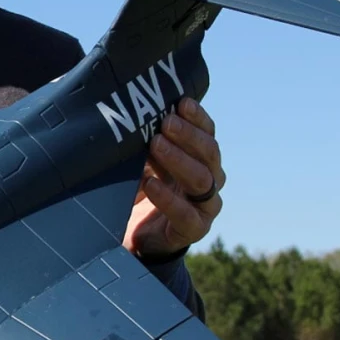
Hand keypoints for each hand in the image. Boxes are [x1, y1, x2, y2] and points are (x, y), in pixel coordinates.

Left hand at [124, 97, 225, 257]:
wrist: (139, 237)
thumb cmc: (143, 191)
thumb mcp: (145, 162)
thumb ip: (147, 143)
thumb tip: (130, 113)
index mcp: (202, 159)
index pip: (207, 133)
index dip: (197, 118)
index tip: (181, 102)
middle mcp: (210, 180)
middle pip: (210, 153)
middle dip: (188, 135)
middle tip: (165, 123)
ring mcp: (205, 206)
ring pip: (202, 179)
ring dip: (179, 159)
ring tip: (155, 145)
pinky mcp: (194, 229)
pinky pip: (185, 214)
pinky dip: (167, 199)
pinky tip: (150, 184)